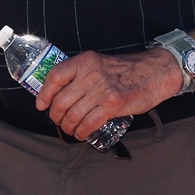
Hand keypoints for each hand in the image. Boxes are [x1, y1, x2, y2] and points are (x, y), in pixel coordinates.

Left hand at [36, 49, 179, 139]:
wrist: (153, 72)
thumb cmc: (124, 70)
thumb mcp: (98, 63)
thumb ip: (81, 74)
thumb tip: (60, 92)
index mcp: (85, 61)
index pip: (55, 76)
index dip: (44, 93)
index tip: (41, 104)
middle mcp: (91, 74)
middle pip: (61, 100)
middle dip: (55, 115)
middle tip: (58, 120)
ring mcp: (102, 90)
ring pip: (73, 114)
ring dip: (67, 126)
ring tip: (69, 129)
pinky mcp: (113, 105)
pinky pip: (89, 123)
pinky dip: (81, 132)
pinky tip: (81, 133)